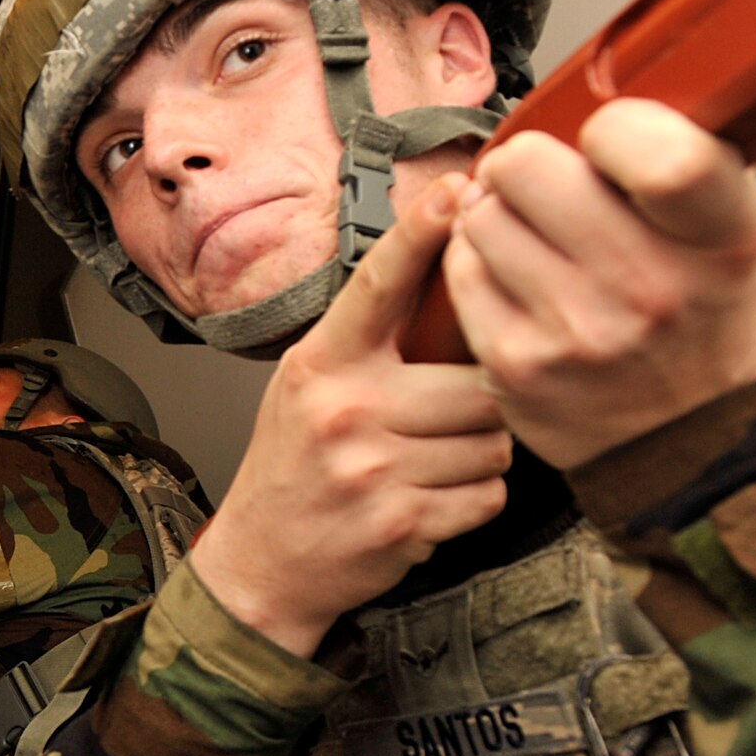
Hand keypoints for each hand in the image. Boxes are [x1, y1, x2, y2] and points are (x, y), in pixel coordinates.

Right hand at [193, 176, 511, 657]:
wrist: (263, 564)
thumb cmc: (293, 467)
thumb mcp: (306, 387)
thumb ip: (366, 344)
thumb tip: (452, 281)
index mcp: (321, 365)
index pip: (377, 285)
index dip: (422, 235)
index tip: (461, 191)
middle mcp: (345, 410)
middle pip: (477, 383)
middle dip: (480, 405)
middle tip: (449, 420)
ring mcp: (372, 470)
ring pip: (492, 443)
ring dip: (478, 457)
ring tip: (431, 465)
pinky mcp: (401, 524)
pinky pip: (487, 496)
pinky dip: (472, 502)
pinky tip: (429, 501)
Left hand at [445, 99, 755, 468]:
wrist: (682, 437)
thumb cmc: (694, 318)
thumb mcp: (720, 232)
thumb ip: (672, 163)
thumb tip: (588, 105)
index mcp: (715, 236)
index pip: (646, 142)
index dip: (608, 126)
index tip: (600, 140)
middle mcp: (649, 286)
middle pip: (531, 168)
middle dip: (521, 165)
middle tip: (531, 182)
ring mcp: (576, 330)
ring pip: (483, 217)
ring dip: (491, 214)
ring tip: (524, 234)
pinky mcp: (517, 363)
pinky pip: (461, 273)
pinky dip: (472, 263)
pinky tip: (506, 276)